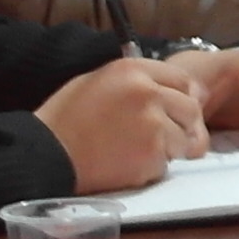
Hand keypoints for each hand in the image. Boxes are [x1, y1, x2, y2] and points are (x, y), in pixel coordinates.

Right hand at [34, 51, 212, 192]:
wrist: (47, 153)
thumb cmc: (66, 119)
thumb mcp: (98, 81)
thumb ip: (138, 81)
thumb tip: (179, 90)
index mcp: (133, 70)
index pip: (182, 79)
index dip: (184, 97)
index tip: (180, 109)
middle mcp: (148, 92)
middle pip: (191, 109)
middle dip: (184, 126)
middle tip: (166, 138)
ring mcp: (153, 125)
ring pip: (184, 140)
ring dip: (168, 150)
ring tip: (135, 151)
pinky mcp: (151, 155)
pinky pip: (166, 164)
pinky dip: (152, 168)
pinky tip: (126, 164)